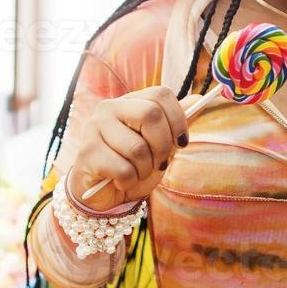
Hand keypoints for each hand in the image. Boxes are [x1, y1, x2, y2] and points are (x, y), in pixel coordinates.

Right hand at [67, 86, 188, 211]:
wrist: (101, 193)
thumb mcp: (159, 144)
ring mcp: (94, 128)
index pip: (161, 94)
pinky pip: (123, 169)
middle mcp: (109, 109)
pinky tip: (121, 181)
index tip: (180, 142)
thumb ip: (175, 123)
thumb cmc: (132, 165)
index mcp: (129, 102)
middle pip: (150, 114)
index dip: (178, 120)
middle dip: (163, 146)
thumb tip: (199, 98)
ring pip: (137, 148)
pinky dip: (129, 182)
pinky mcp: (87, 153)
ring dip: (145, 169)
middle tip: (159, 162)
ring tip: (136, 173)